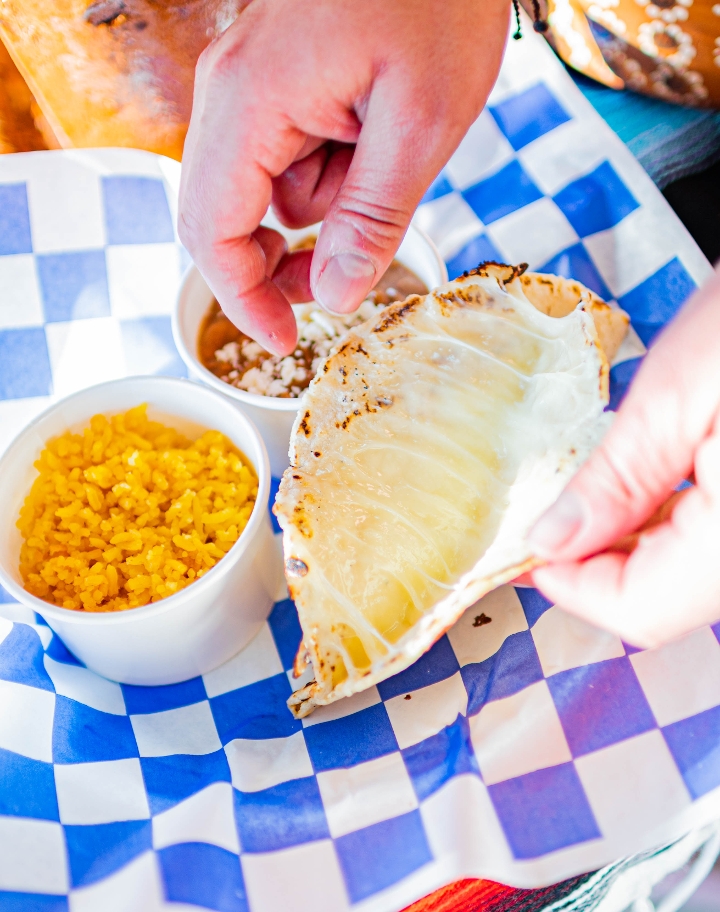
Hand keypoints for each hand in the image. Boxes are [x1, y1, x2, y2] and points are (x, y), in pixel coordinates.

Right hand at [178, 0, 508, 354]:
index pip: (212, 233)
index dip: (243, 300)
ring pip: (269, 191)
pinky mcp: (278, 82)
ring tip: (385, 153)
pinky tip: (373, 131)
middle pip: (225, 217)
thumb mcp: (421, 120)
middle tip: (350, 272)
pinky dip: (332, 169)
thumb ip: (371, 216)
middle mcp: (233, 94)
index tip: (286, 341)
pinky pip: (289, 155)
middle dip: (284, 259)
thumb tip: (335, 295)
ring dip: (326, 203)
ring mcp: (252, 85)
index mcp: (251, 103)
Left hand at [528, 269, 719, 647]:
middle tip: (547, 513)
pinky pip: (709, 547)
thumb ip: (617, 481)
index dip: (569, 584)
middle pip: (662, 599)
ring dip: (627, 545)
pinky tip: (642, 486)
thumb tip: (550, 542)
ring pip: (684, 577)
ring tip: (588, 493)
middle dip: (593, 562)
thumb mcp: (680, 394)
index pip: (639, 610)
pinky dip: (666, 526)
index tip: (526, 545)